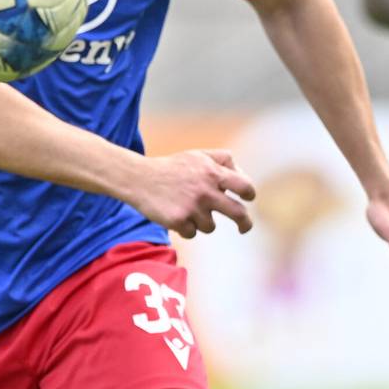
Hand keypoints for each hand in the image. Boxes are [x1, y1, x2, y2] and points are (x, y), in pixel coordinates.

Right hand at [131, 149, 256, 238]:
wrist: (139, 178)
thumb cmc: (173, 167)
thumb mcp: (198, 155)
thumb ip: (223, 160)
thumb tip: (242, 177)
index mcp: (213, 172)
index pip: (244, 186)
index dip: (249, 194)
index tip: (247, 199)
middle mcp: (206, 190)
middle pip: (238, 213)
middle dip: (245, 223)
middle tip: (244, 228)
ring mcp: (193, 207)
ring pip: (210, 226)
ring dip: (202, 222)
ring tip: (187, 209)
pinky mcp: (179, 221)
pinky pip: (192, 233)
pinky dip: (185, 227)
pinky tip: (175, 214)